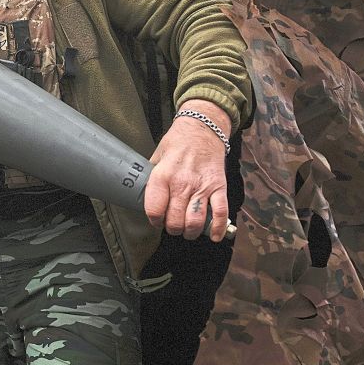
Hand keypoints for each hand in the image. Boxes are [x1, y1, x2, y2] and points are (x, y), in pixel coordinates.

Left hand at [143, 99, 230, 241]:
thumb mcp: (156, 156)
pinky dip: (217, 228)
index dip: (154, 220)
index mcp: (162, 176)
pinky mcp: (219, 187)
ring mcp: (202, 186)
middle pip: (174, 220)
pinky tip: (213, 235)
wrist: (203, 128)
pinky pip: (220, 213)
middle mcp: (181, 183)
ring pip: (194, 221)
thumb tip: (143, 194)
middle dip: (173, 228)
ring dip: (190, 231)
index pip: (154, 210)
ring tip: (188, 230)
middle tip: (173, 226)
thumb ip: (152, 177)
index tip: (157, 220)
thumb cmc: (177, 142)